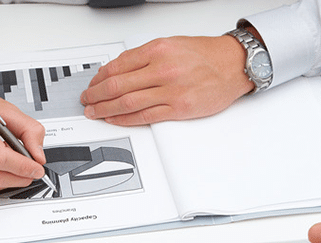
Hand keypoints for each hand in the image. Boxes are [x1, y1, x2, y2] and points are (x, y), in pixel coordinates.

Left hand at [80, 36, 252, 125]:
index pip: (117, 66)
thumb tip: (117, 70)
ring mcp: (171, 91)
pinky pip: (145, 116)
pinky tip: (114, 119)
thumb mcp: (170, 45)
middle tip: (86, 100)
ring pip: (127, 102)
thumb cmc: (204, 55)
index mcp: (157, 50)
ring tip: (94, 112)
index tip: (92, 84)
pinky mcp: (179, 109)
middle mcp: (162, 69)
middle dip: (95, 95)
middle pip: (117, 85)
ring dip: (105, 109)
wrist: (233, 65)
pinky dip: (125, 119)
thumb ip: (143, 57)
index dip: (99, 78)